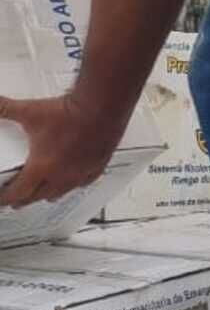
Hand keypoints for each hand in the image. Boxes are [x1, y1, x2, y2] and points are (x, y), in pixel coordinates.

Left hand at [0, 93, 126, 207]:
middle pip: (38, 196)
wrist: (100, 108)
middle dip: (24, 200)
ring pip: (61, 192)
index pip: (18, 191)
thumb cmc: (70, 114)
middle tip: (16, 202)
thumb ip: (4, 109)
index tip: (2, 199)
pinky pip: (84, 183)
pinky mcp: (96, 166)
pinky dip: (75, 185)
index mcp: (40, 167)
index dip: (6, 197)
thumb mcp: (29, 111)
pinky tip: (75, 182)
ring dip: (48, 195)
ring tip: (43, 196)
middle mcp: (60, 175)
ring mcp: (79, 172)